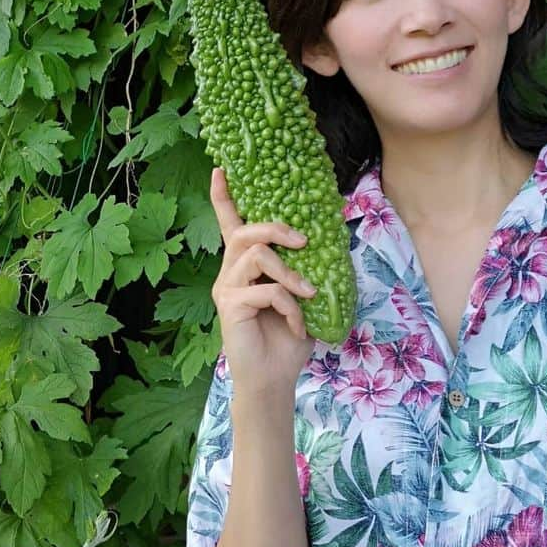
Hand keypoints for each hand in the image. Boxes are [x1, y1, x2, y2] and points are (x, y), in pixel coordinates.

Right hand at [209, 166, 315, 398]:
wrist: (275, 378)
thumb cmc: (288, 336)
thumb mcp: (302, 295)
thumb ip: (303, 268)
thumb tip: (324, 240)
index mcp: (244, 265)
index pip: (229, 224)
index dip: (224, 196)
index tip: (222, 169)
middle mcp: (230, 272)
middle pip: (245, 231)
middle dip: (277, 229)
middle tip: (304, 241)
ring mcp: (227, 288)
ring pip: (256, 254)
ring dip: (290, 273)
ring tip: (310, 292)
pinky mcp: (230, 307)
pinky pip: (266, 290)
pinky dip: (290, 306)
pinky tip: (296, 323)